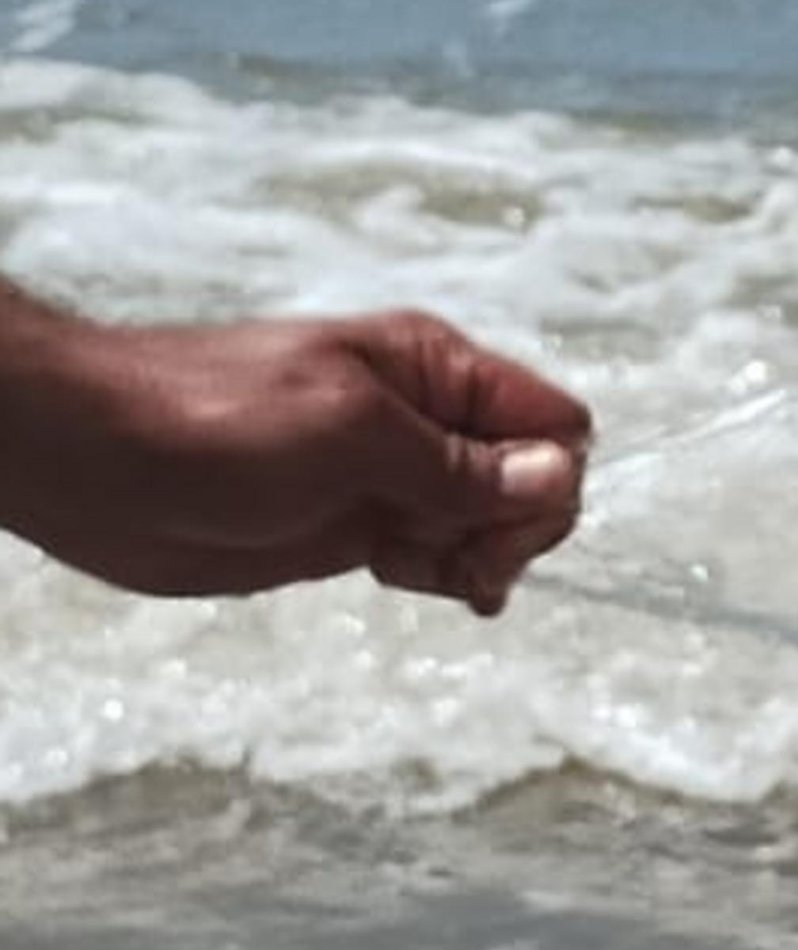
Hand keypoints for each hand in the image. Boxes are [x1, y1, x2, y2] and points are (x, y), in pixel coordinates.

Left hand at [0, 308, 591, 614]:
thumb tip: (556, 477)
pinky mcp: (351, 528)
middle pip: (532, 478)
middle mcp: (424, 421)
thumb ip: (456, 465)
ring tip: (427, 573)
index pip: (553, 423)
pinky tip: (408, 579)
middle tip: (466, 565)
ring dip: (478, 557)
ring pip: (488, 523)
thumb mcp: (350, 435)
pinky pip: (434, 553)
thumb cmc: (212, 421)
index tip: (499, 524)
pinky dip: (441, 574)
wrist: (89, 461)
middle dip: (517, 527)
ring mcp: (388, 477)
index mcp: (436, 370)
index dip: (549, 478)